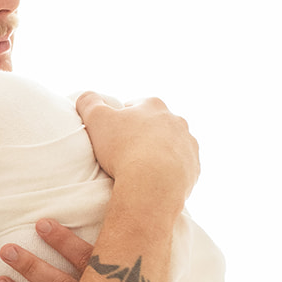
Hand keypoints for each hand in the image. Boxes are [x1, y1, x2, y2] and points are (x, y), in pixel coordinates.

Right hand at [76, 93, 199, 210]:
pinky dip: (169, 173)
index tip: (112, 134)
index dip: (121, 119)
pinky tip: (156, 182)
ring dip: (159, 154)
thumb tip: (87, 96)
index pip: (135, 106)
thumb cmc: (123, 149)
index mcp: (154, 105)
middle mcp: (176, 121)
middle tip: (125, 153)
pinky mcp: (194, 168)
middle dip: (143, 136)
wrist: (153, 184)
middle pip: (155, 126)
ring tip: (141, 170)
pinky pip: (181, 168)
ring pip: (171, 146)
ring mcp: (188, 144)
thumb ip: (89, 102)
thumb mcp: (96, 119)